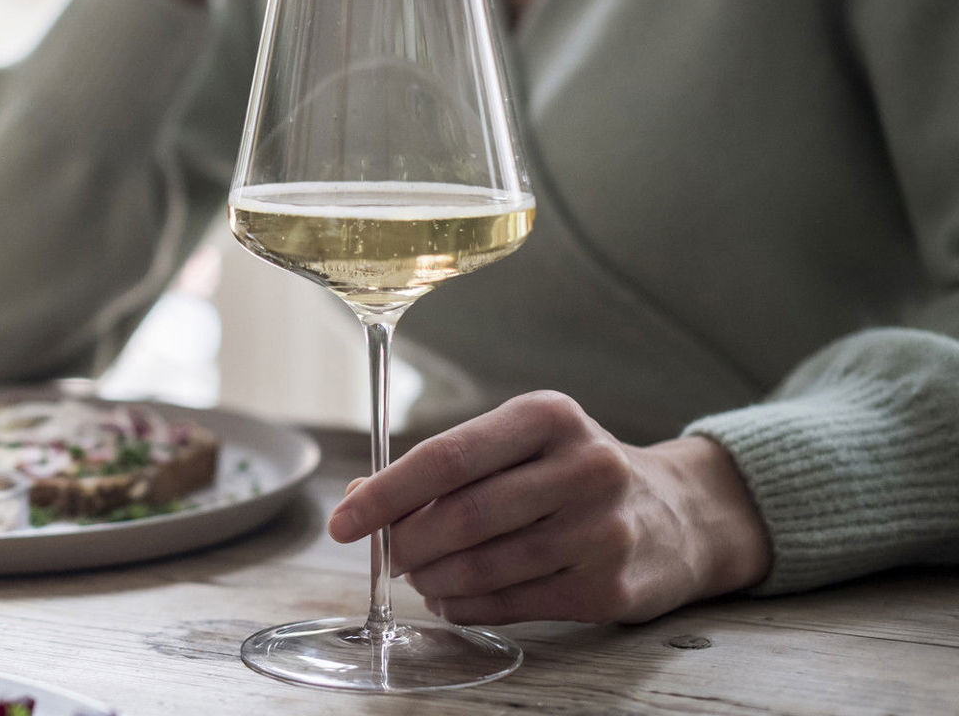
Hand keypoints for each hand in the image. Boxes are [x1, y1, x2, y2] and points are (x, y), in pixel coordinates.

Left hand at [329, 391, 771, 623]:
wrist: (680, 515)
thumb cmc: (572, 475)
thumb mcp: (519, 445)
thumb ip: (442, 468)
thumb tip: (357, 500)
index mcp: (549, 416)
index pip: (446, 457)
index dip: (384, 495)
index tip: (342, 523)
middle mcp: (584, 466)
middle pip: (461, 517)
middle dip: (408, 545)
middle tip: (391, 556)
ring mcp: (602, 530)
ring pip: (483, 567)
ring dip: (434, 581)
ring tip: (423, 578)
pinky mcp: (610, 588)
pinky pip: (512, 605)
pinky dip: (466, 607)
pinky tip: (454, 599)